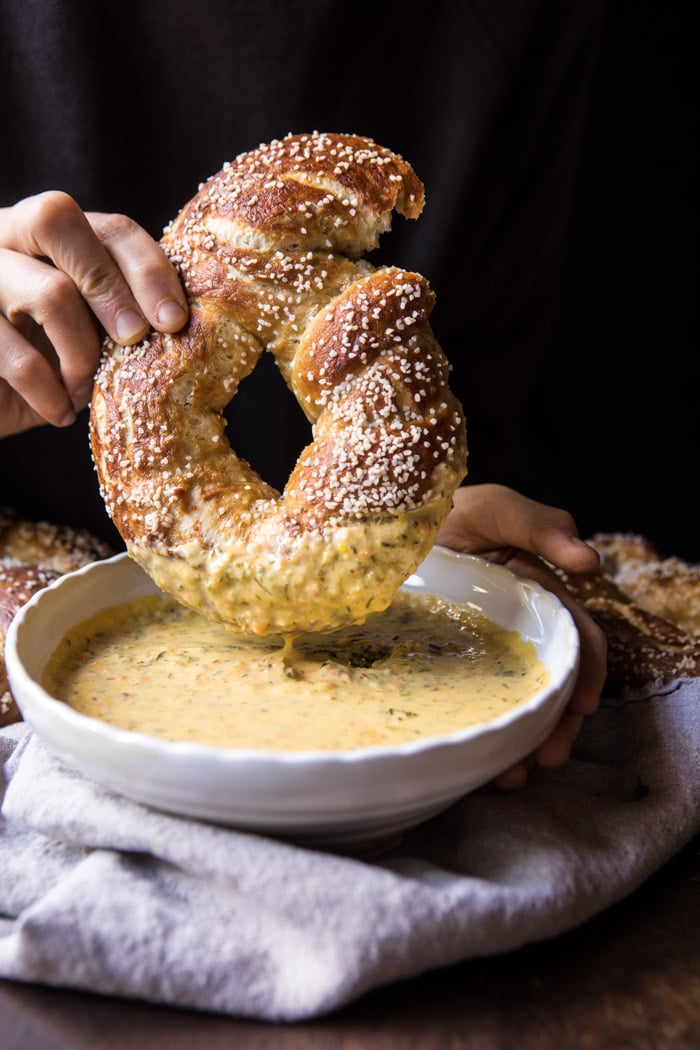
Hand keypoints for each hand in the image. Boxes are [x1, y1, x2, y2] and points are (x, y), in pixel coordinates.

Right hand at [0, 192, 188, 436]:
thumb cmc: (47, 364)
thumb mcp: (90, 336)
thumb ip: (122, 318)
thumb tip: (183, 330)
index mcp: (51, 234)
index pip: (110, 227)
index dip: (148, 269)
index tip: (174, 321)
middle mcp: (6, 235)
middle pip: (58, 220)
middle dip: (111, 285)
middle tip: (134, 339)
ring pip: (47, 291)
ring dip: (82, 353)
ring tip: (86, 387)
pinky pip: (13, 354)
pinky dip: (48, 391)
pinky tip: (60, 413)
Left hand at [436, 484, 606, 788]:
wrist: (388, 520)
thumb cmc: (452, 509)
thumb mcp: (497, 508)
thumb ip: (541, 527)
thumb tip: (590, 562)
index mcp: (540, 598)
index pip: (577, 641)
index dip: (587, 673)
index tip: (581, 703)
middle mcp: (516, 632)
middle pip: (549, 685)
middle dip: (557, 725)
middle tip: (548, 757)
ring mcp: (480, 654)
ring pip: (511, 704)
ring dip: (521, 742)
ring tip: (513, 775)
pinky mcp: (443, 668)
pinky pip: (465, 705)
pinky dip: (478, 735)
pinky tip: (477, 763)